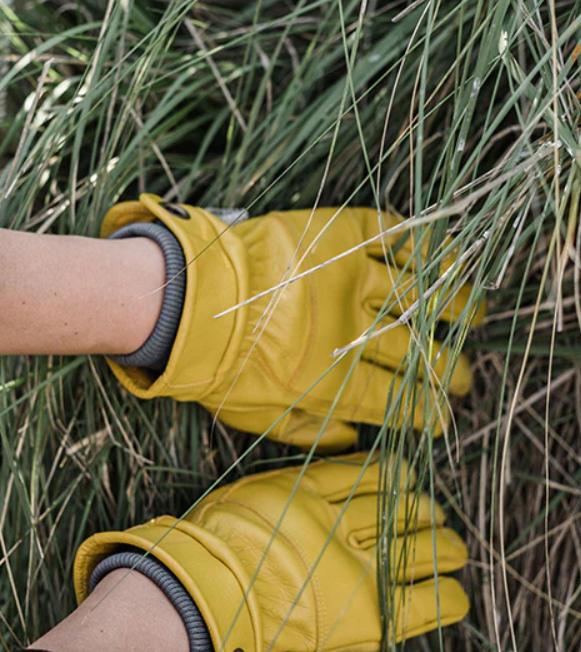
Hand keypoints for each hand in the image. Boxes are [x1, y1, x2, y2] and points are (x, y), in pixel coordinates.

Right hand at [75, 452, 469, 650]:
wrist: (203, 600)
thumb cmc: (219, 542)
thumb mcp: (257, 493)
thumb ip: (301, 481)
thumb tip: (344, 467)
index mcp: (314, 492)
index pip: (373, 474)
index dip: (396, 475)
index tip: (406, 478)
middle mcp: (342, 525)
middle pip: (402, 508)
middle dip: (424, 509)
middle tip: (434, 513)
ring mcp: (358, 571)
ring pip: (422, 547)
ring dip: (444, 545)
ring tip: (454, 547)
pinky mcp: (369, 617)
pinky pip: (426, 603)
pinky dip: (445, 595)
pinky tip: (454, 591)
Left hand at [101, 195, 483, 450]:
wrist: (187, 301)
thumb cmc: (219, 366)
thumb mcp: (257, 417)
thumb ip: (309, 434)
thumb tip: (353, 440)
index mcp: (328, 378)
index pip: (394, 398)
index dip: (426, 410)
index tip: (445, 416)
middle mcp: (346, 328)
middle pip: (413, 350)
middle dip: (446, 368)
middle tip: (464, 377)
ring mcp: (344, 278)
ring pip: (414, 292)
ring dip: (452, 306)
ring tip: (474, 315)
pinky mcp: (335, 237)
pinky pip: (391, 236)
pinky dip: (423, 245)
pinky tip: (446, 257)